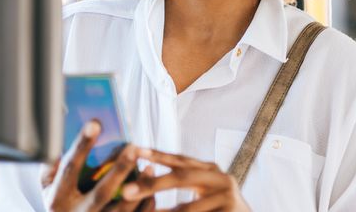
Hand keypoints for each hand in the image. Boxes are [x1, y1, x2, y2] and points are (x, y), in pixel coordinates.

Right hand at [44, 120, 154, 211]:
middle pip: (102, 192)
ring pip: (120, 209)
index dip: (82, 146)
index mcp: (57, 199)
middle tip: (133, 148)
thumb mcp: (46, 186)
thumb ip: (52, 165)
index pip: (70, 168)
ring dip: (137, 187)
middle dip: (119, 169)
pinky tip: (151, 190)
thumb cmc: (57, 201)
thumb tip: (66, 135)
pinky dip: (144, 205)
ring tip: (149, 167)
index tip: (95, 124)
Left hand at [121, 149, 249, 211]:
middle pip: (182, 178)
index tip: (135, 150)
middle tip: (127, 190)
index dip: (158, 154)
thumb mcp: (203, 192)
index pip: (181, 160)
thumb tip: (141, 178)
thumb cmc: (219, 209)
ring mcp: (228, 197)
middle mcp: (221, 179)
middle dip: (152, 184)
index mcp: (211, 170)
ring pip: (188, 208)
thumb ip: (182, 181)